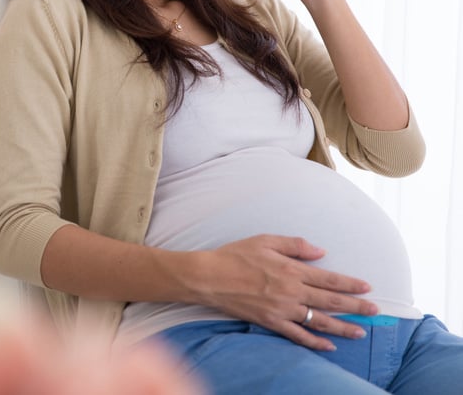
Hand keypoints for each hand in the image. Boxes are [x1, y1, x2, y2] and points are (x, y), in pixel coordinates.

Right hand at [198, 234, 376, 351]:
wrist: (210, 277)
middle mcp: (291, 292)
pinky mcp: (271, 323)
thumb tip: (321, 252)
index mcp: (291, 269)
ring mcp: (281, 310)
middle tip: (375, 311)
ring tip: (361, 331)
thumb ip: (295, 245)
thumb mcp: (266, 240)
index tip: (367, 287)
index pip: (328, 279)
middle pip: (330, 302)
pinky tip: (329, 345)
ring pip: (318, 322)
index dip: (350, 284)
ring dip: (342, 327)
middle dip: (355, 307)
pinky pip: (298, 336)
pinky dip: (315, 341)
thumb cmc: (237, 255)